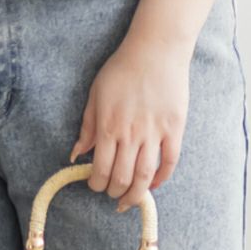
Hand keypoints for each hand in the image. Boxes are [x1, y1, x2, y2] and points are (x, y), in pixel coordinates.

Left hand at [67, 37, 190, 211]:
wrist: (155, 50)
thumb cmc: (121, 69)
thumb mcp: (96, 94)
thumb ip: (87, 126)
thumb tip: (76, 155)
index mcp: (108, 125)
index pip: (100, 169)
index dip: (96, 184)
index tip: (95, 185)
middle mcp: (131, 133)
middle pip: (122, 178)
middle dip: (114, 192)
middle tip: (112, 194)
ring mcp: (155, 132)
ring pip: (146, 177)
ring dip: (136, 194)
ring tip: (130, 199)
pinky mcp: (175, 129)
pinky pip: (170, 163)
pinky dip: (162, 179)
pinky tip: (154, 184)